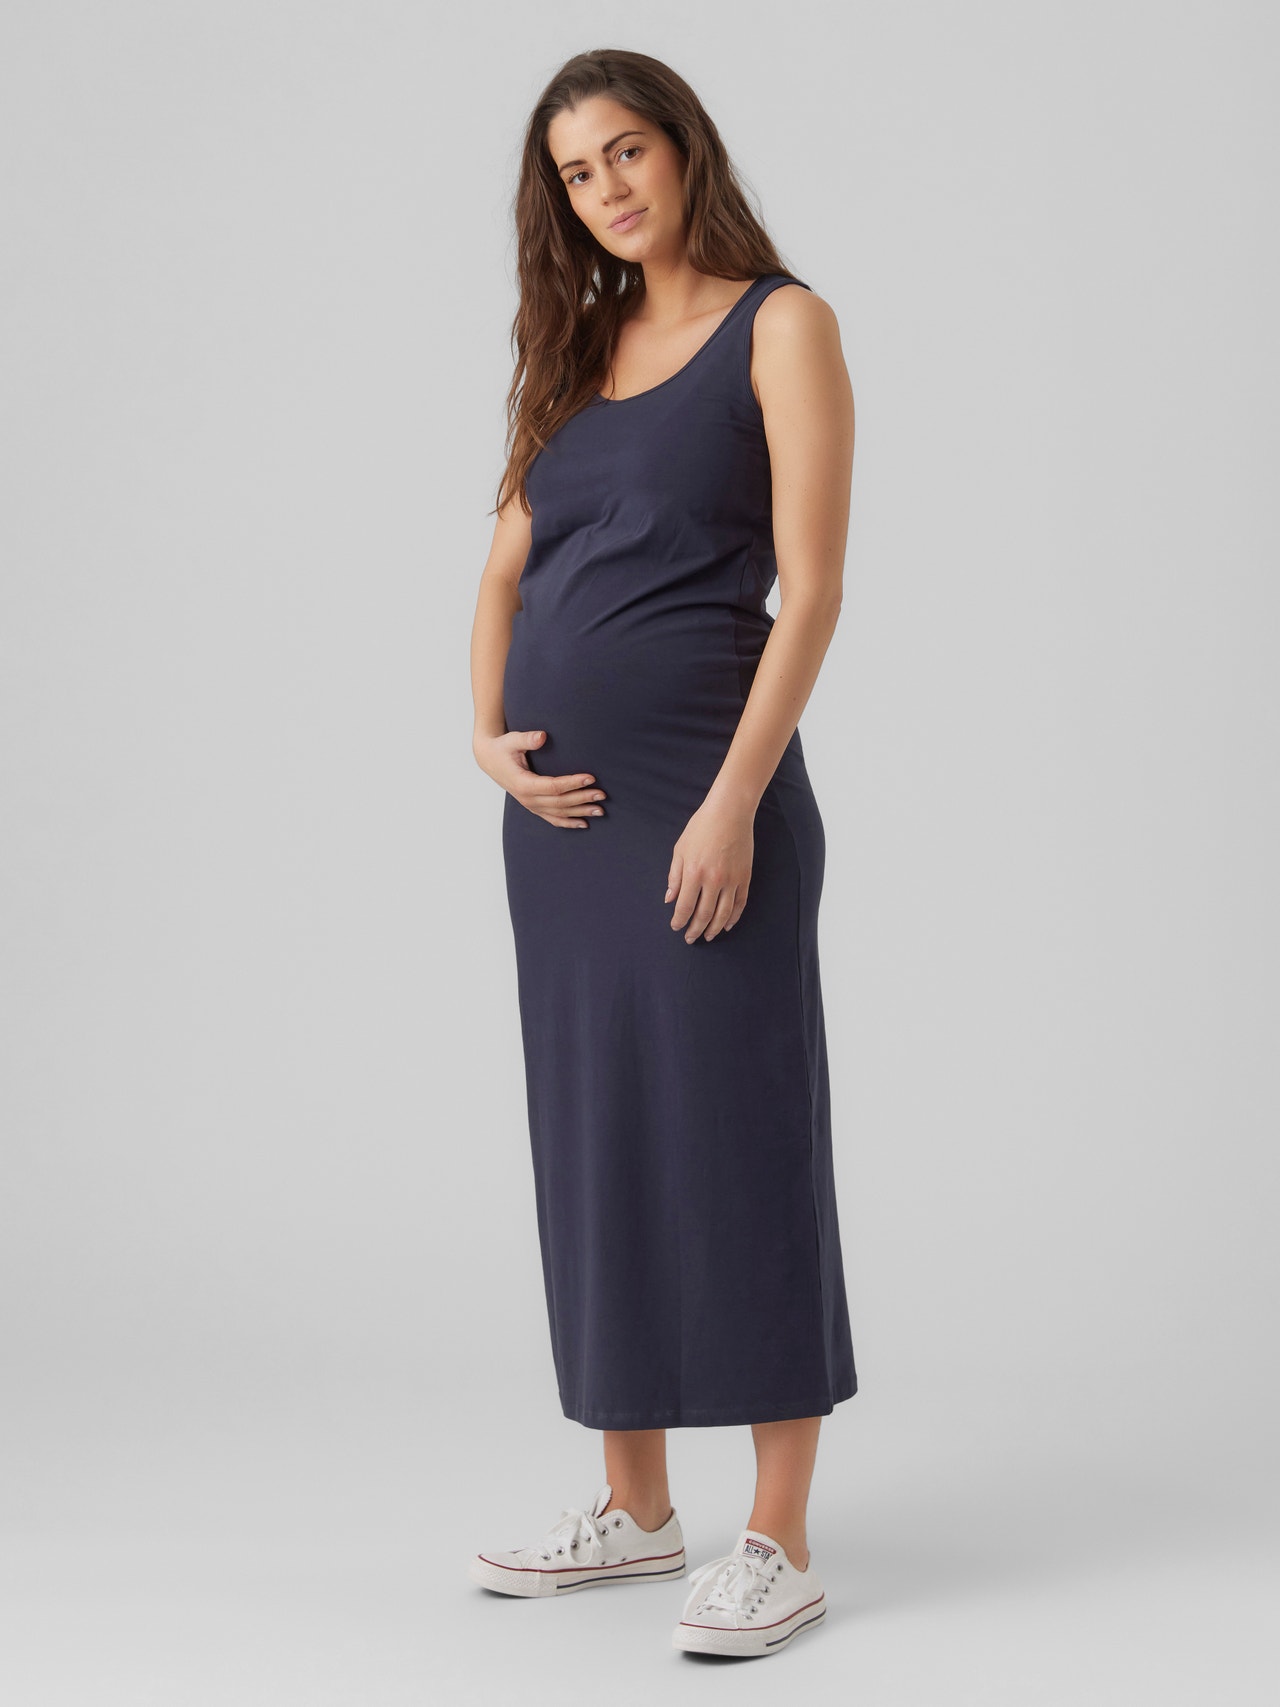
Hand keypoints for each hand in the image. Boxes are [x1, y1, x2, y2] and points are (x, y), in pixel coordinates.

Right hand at [474, 728, 606, 828]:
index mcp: (523, 784)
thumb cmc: (503, 748)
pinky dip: (568, 822)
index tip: (591, 777)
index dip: (573, 783)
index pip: (553, 787)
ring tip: (600, 811)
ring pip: (559, 813)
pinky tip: (583, 823)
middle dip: (582, 798)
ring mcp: (530, 805)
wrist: (489, 759)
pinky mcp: (533, 807)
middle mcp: (527, 799)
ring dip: (580, 813)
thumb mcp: (512, 740)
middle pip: (560, 802)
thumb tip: (542, 736)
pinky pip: (552, 819)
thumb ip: (527, 738)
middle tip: (602, 794)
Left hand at [666, 798, 753, 941]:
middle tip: (690, 938)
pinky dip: (733, 917)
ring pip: (723, 913)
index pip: (685, 906)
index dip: (679, 920)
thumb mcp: (680, 849)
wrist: (730, 812)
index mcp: (694, 873)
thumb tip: (670, 899)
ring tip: (708, 936)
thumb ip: (674, 877)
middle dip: (695, 930)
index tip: (676, 927)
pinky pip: (740, 903)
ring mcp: (731, 880)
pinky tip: (727, 925)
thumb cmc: (702, 827)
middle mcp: (713, 880)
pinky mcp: (745, 877)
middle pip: (704, 914)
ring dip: (714, 928)